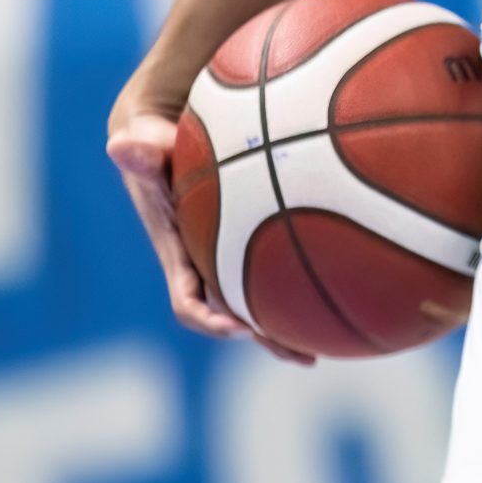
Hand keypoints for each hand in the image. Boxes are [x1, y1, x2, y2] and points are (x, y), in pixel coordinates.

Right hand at [106, 80, 313, 364]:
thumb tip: (122, 146)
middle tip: (306, 355)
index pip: (189, 300)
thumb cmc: (154, 136)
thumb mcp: (144, 139)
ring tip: (340, 334)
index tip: (240, 329)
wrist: (161, 127)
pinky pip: (286, 256)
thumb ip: (141, 146)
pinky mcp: (254, 230)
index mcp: (176, 251)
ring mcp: (231, 248)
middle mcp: (205, 260)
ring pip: (266, 292)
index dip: (212, 320)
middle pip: (238, 312)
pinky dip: (314, 264)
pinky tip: (359, 266)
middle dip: (268, 336)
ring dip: (297, 316)